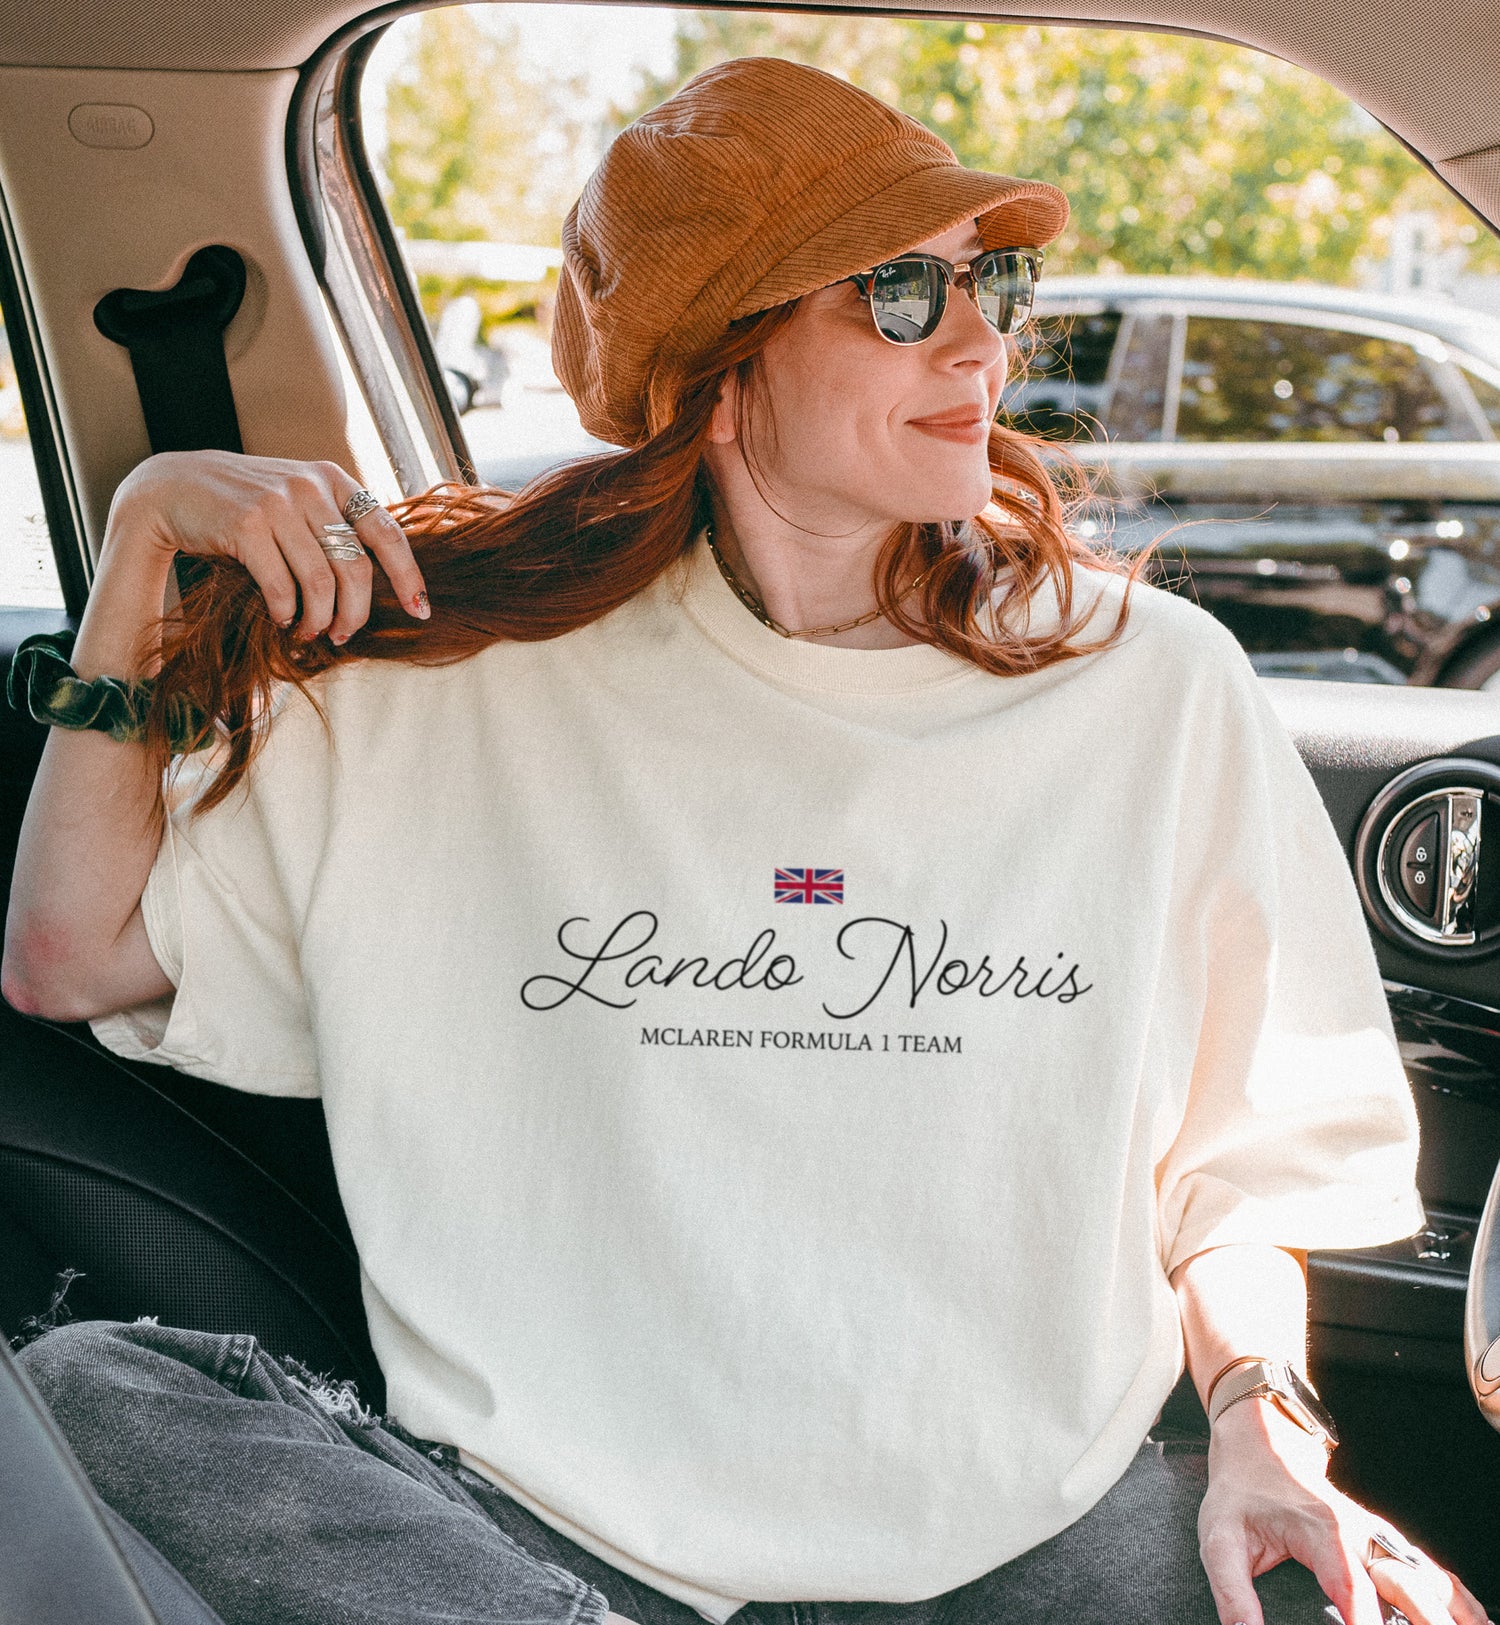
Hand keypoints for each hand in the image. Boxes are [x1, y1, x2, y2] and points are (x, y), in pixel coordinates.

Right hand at [106, 449, 429, 642]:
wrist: (173, 486)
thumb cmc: (246, 504)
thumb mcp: (298, 498)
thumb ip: (336, 524)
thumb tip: (381, 582)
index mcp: (333, 480)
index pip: (388, 533)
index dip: (409, 577)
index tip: (421, 611)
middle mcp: (310, 487)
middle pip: (356, 568)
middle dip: (355, 613)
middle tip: (342, 635)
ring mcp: (278, 503)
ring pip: (320, 583)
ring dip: (319, 621)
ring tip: (310, 633)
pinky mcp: (246, 524)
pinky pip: (281, 587)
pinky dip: (286, 613)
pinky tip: (282, 619)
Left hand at [1199, 1399, 1488, 1624]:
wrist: (1262, 1442)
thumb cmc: (1241, 1492)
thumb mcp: (1218, 1538)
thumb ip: (1233, 1593)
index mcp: (1322, 1532)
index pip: (1354, 1590)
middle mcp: (1361, 1534)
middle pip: (1408, 1588)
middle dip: (1422, 1623)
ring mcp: (1379, 1538)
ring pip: (1430, 1581)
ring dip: (1447, 1614)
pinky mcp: (1387, 1543)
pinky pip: (1432, 1574)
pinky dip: (1456, 1600)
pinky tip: (1474, 1621)